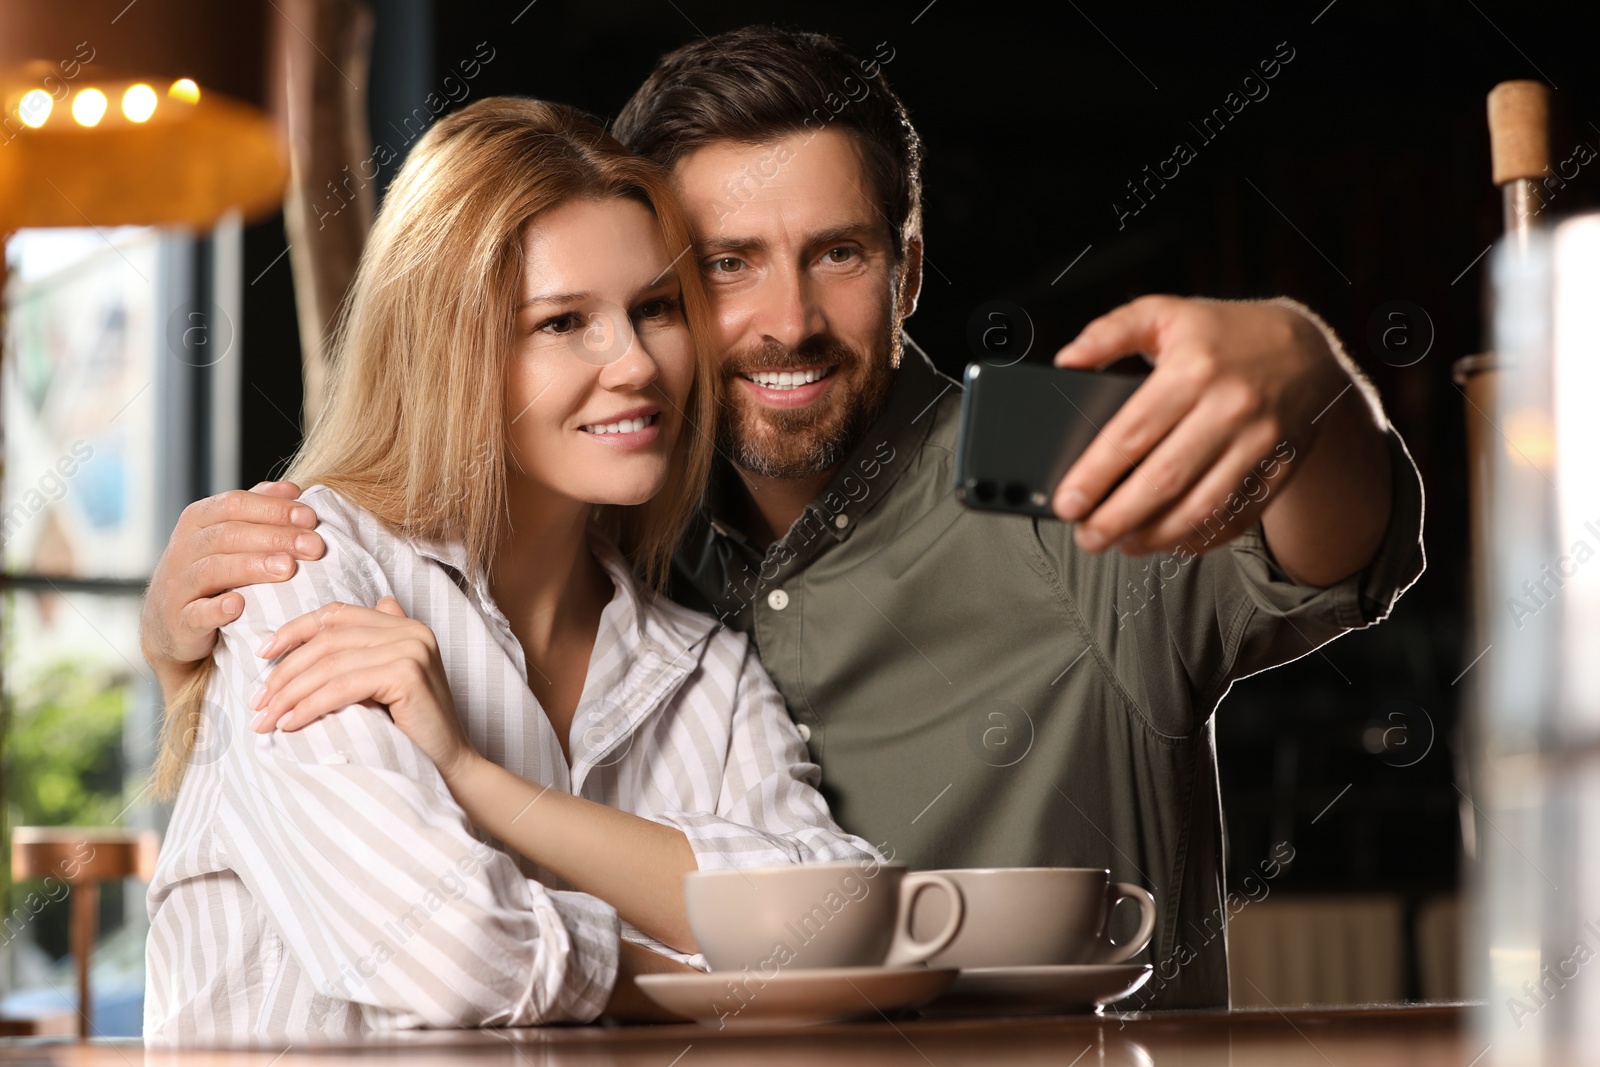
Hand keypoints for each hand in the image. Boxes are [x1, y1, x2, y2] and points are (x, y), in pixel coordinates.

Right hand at [141, 482, 324, 690]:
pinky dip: (216, 610)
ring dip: (253, 567)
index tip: (310, 518)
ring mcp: (177, 586)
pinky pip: (195, 614)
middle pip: (228, 534)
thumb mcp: (228, 537)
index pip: (234, 504)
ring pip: (213, 569)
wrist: (171, 626)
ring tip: (288, 568)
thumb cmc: (211, 574)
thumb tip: (292, 490)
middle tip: (314, 546)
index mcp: (198, 521)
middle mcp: (183, 549)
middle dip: (276, 537)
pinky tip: (239, 605)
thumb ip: (256, 510)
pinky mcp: (179, 622)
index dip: (273, 508)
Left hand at [250, 597, 475, 781]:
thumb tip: (319, 630)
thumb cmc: (412, 730)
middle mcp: (411, 630)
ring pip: (331, 664)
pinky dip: (310, 705)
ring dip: (290, 693)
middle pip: (328, 640)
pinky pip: (343, 687)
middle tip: (258, 702)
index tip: (263, 655)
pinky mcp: (407, 674)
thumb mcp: (382, 684)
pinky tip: (292, 723)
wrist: (450, 765)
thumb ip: (362, 654)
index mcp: (404, 625)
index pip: (338, 615)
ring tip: (267, 719)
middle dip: (285, 671)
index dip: (295, 630)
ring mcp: (411, 649)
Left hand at [1051, 295, 1352, 557]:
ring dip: (1157, 536)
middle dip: (1117, 518)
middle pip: (1164, 479)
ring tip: (1123, 543)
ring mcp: (1260, 442)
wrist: (1307, 350)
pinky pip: (1237, 516)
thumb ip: (1110, 331)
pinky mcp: (1280, 469)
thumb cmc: (1223, 336)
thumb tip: (1067, 360)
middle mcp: (1230, 408)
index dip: (1094, 475)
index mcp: (1193, 370)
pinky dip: (1201, 538)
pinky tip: (1170, 540)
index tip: (1066, 504)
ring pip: (1202, 507)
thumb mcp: (1165, 313)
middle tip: (1087, 537)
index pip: (1132, 434)